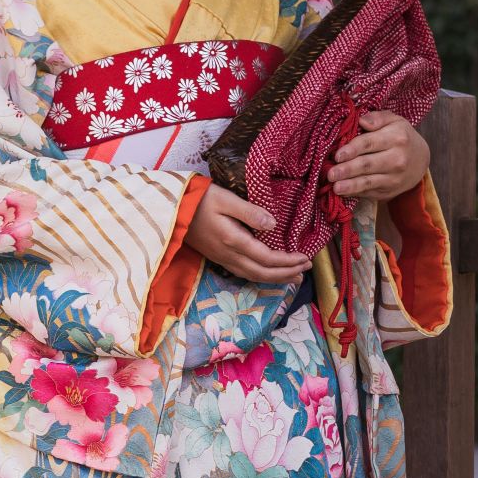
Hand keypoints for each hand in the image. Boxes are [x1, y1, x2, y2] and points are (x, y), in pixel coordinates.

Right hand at [184, 183, 311, 284]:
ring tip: (293, 278)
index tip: (304, 257)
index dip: (288, 261)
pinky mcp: (217, 258)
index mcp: (234, 241)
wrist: (172, 209)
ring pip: (253, 276)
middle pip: (263, 273)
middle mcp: (229, 255)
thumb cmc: (199, 199)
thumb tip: (273, 224)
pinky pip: (243, 273)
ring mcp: (222, 259)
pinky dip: (260, 276)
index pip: (267, 258)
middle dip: (286, 273)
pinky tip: (267, 273)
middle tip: (305, 269)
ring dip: (275, 278)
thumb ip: (250, 212)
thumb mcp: (225, 199)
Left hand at [327, 110, 428, 201]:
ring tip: (336, 187)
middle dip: (348, 170)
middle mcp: (397, 160)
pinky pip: (370, 192)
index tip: (337, 155)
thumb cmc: (400, 136)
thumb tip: (362, 120)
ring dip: (351, 186)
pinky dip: (355, 193)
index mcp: (396, 138)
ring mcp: (394, 178)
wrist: (420, 160)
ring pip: (369, 182)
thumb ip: (377, 118)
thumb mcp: (394, 121)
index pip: (369, 143)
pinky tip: (343, 192)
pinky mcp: (390, 191)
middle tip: (331, 174)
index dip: (352, 149)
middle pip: (367, 165)